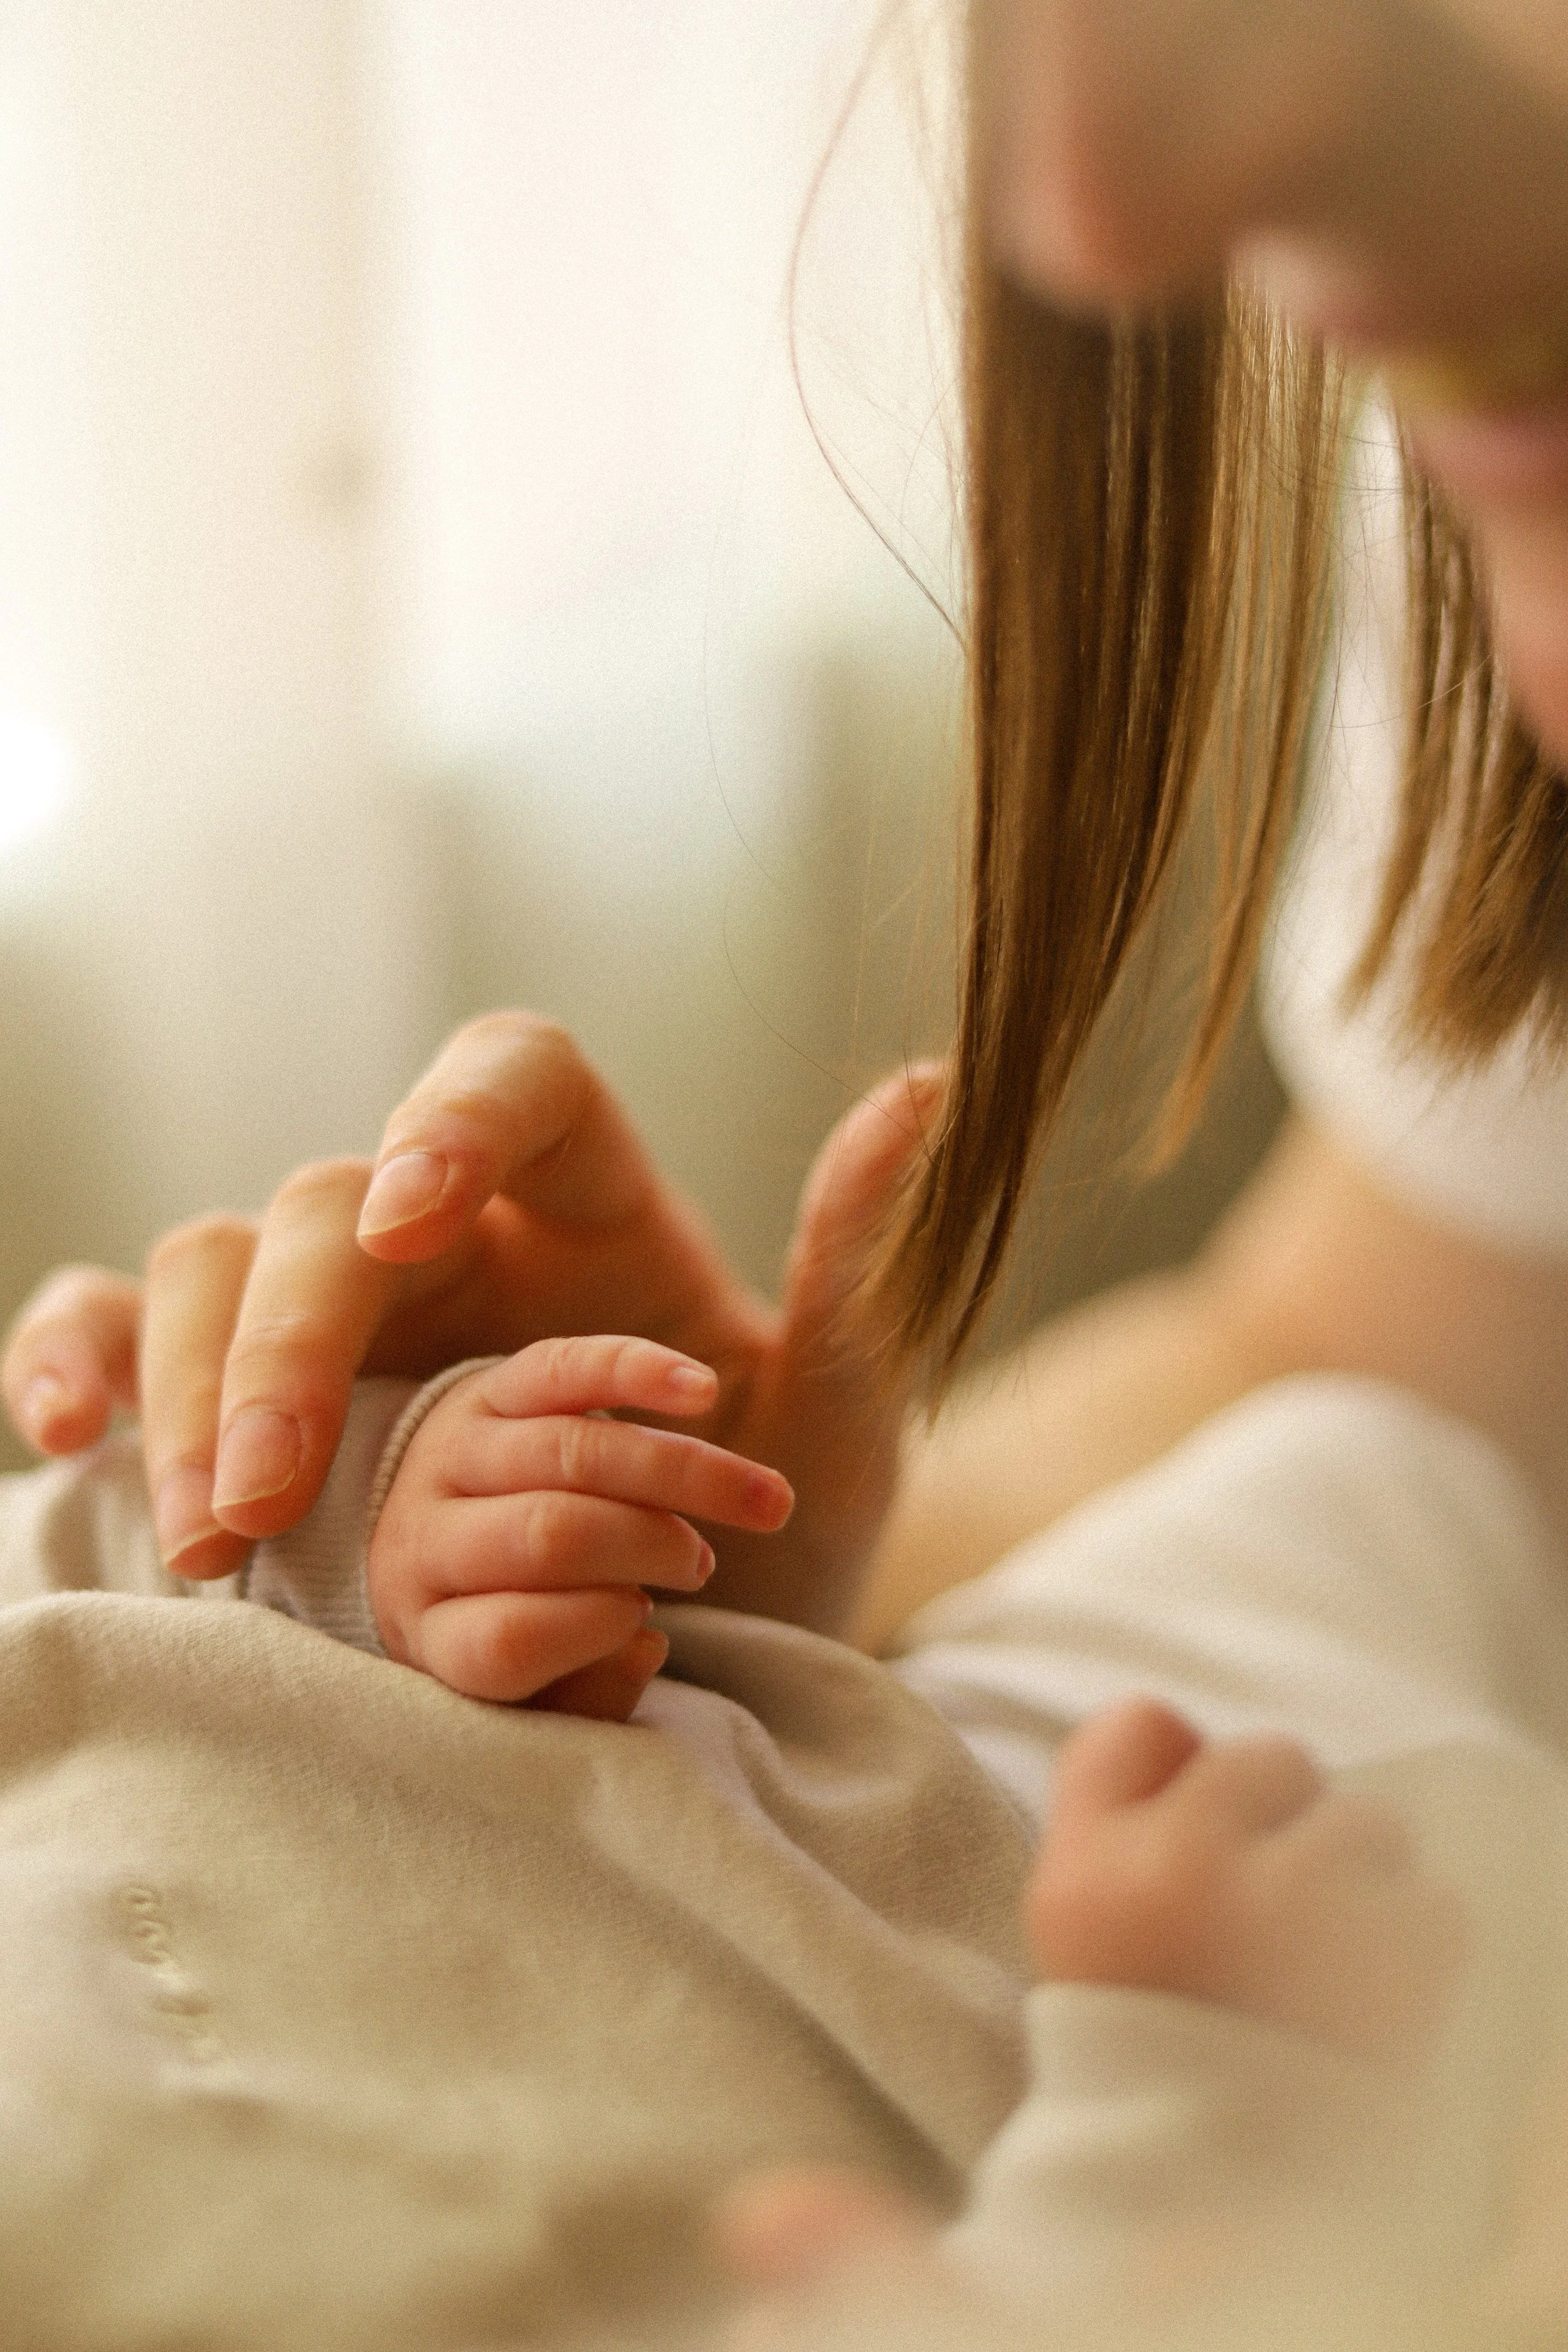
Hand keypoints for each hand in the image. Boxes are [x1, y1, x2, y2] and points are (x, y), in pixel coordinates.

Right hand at [2, 1016, 941, 1678]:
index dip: (450, 1117)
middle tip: (281, 1482)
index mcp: (589, 1202)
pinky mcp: (275, 1404)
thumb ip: (862, 1263)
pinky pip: (135, 1338)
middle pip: (327, 1200)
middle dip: (293, 1332)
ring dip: (192, 1380)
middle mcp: (453, 1238)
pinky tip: (70, 1443)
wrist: (720, 1640)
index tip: (415, 1212)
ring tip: (219, 1529)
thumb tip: (925, 1084)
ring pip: (212, 1263)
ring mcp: (353, 1320)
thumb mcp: (846, 1413)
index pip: (511, 1081)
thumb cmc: (784, 1514)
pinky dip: (83, 1362)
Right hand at [1028, 1698, 1465, 2065]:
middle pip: (1274, 1760)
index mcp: (1097, 1867)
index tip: (1200, 1850)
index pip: (1148, 1725)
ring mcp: (1301, 1913)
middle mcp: (1190, 1873)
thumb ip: (1106, 1786)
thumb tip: (1178, 1716)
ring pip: (1366, 1821)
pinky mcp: (1398, 1964)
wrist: (1218, 2178)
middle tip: (1267, 1909)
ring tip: (1323, 1955)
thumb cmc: (1144, 2029)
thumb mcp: (1071, 1909)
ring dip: (1356, 1876)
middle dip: (1284, 1818)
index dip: (1186, 1781)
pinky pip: (1434, 1900)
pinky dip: (1413, 1940)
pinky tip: (1366, 1993)